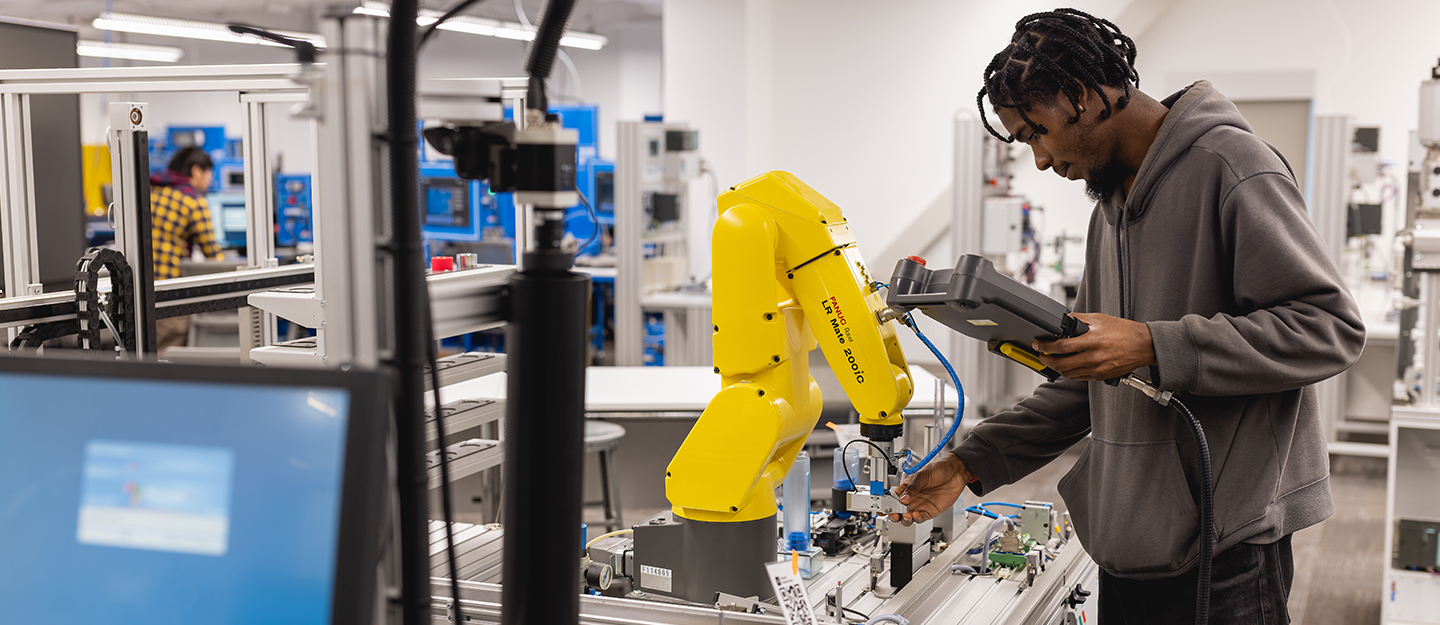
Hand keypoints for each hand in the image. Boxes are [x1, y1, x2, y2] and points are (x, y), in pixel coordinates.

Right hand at [888, 453, 970, 525]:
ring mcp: (920, 505)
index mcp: (906, 487)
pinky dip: (916, 519)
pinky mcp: (930, 511)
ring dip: (904, 519)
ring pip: (907, 517)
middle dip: (893, 514)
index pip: (892, 497)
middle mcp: (911, 498)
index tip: (882, 507)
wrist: (956, 472)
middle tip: (894, 513)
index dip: (886, 503)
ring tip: (906, 515)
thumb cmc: (939, 469)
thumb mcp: (923, 475)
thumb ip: (912, 487)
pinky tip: (916, 515)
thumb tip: (903, 498)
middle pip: (897, 510)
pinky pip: (920, 519)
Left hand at [1033, 312, 1155, 381]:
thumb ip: (1079, 319)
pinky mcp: (1100, 376)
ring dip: (1056, 368)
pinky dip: (1068, 372)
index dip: (1046, 346)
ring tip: (1051, 360)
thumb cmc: (1124, 331)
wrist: (1143, 345)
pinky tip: (1066, 365)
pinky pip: (1078, 377)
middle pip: (1061, 364)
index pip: (1062, 346)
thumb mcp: (1100, 319)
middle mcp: (1094, 357)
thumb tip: (1063, 321)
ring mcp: (1097, 369)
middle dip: (1046, 360)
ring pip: (1068, 373)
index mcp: (1093, 340)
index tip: (1039, 344)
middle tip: (1041, 355)